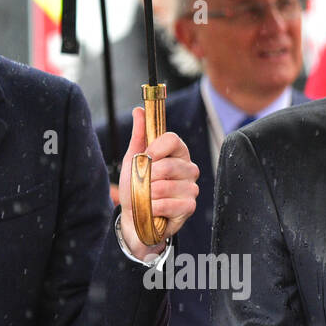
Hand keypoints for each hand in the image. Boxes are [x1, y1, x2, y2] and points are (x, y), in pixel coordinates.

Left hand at [116, 106, 198, 259]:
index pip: (172, 139)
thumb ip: (139, 134)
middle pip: (167, 166)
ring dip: (147, 194)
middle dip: (147, 177)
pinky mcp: (189, 207)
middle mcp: (189, 168)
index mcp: (178, 152)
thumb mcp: (134, 158)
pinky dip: (153, 208)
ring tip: (146, 197)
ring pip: (164, 186)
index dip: (154, 149)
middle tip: (142, 183)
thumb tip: (138, 110)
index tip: (144, 158)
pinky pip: (167, 204)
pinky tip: (152, 209)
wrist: (134, 215)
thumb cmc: (136, 185)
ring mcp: (191, 188)